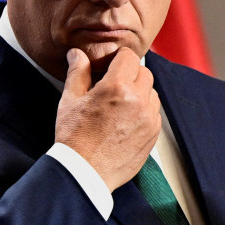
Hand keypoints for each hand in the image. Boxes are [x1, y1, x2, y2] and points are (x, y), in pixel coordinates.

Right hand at [55, 47, 159, 190]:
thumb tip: (77, 54)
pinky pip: (154, 112)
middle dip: (129, 73)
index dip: (117, 57)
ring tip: (119, 103)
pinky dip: (143, 110)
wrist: (86, 171)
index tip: (109, 64)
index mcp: (116, 87)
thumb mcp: (70, 100)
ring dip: (139, 91)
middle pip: (143, 72)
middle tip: (112, 84)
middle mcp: (138, 100)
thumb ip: (77, 72)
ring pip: (152, 92)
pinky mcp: (153, 134)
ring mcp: (149, 118)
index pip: (129, 56)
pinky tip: (125, 119)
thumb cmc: (74, 137)